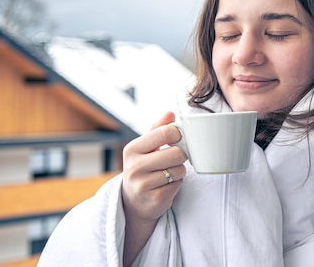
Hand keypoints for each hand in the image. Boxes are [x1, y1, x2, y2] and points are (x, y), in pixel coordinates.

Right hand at [121, 111, 186, 225]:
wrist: (133, 201)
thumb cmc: (143, 168)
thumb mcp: (145, 147)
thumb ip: (158, 129)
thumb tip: (170, 113)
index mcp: (132, 149)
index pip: (165, 133)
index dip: (177, 134)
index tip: (177, 138)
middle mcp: (134, 167)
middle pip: (177, 153)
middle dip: (181, 156)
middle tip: (174, 158)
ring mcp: (143, 185)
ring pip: (179, 170)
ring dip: (179, 171)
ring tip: (167, 173)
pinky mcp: (155, 200)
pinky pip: (178, 185)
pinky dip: (177, 184)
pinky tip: (166, 185)